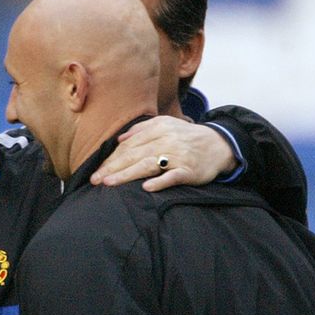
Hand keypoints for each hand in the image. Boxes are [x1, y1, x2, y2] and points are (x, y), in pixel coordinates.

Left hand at [90, 116, 237, 190]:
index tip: (96, 171)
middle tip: (95, 180)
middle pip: (134, 155)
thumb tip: (119, 139)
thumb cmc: (187, 137)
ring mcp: (178, 156)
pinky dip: (160, 182)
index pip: (129, 146)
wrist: (219, 144)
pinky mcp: (189, 170)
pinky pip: (173, 176)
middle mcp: (166, 140)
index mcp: (158, 129)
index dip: (111, 159)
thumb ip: (141, 130)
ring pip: (148, 165)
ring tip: (109, 183)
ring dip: (127, 175)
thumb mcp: (166, 125)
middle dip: (112, 168)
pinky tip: (146, 188)